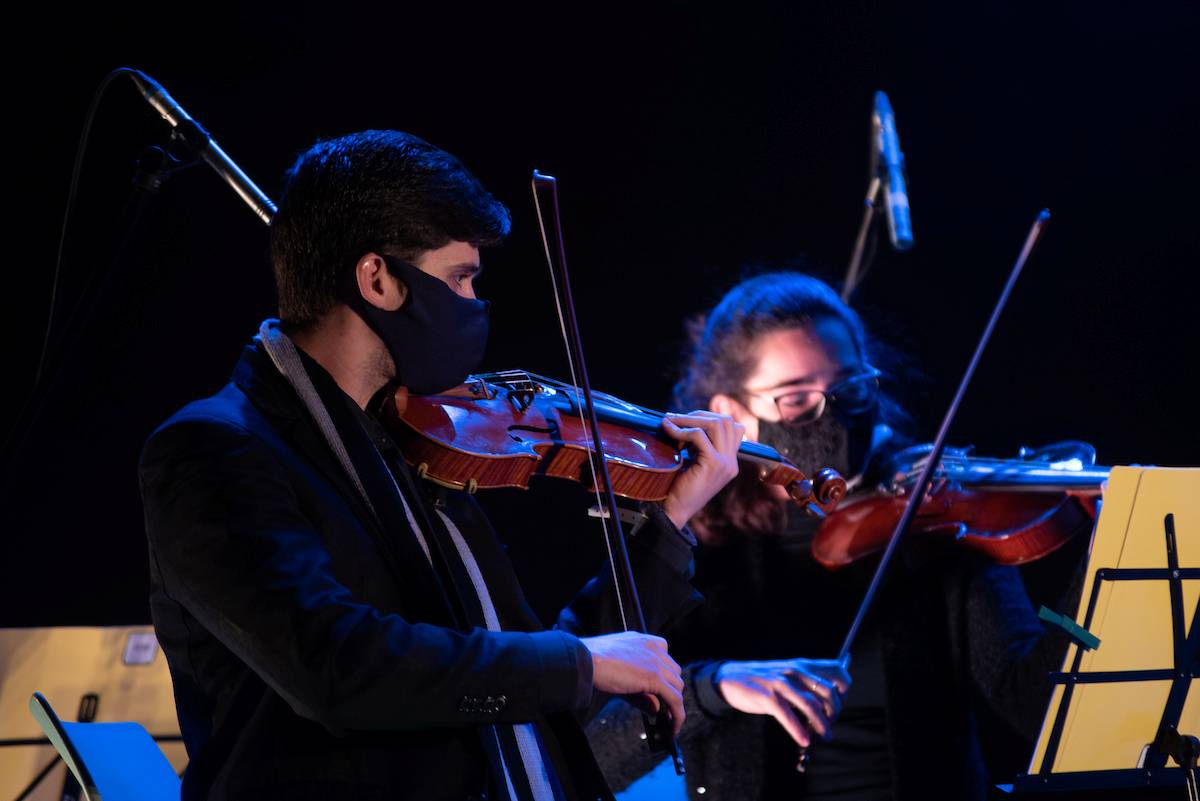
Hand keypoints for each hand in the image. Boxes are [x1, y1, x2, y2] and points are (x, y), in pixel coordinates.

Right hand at [581, 632, 684, 734]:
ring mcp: (656, 661)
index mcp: (643, 641)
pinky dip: (677, 716)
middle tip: (665, 711)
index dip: (665, 678)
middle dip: (671, 692)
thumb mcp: (620, 674)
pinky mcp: (655, 677)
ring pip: (677, 687)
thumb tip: (656, 710)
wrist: (583, 661)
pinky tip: (672, 729)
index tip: (662, 692)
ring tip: (667, 723)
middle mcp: (653, 647)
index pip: (665, 659)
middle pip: (674, 674)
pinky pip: (675, 700)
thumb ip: (640, 690)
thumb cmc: (592, 664)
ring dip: (674, 706)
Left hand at [660, 411, 743, 528]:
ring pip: (717, 424)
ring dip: (691, 419)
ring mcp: (726, 463)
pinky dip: (681, 430)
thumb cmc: (676, 487)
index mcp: (729, 462)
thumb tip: (685, 419)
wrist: (673, 511)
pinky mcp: (714, 464)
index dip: (709, 418)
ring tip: (671, 422)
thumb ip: (698, 444)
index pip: (732, 427)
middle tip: (676, 418)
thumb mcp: (693, 461)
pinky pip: (699, 435)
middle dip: (700, 415)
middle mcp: (731, 462)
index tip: (685, 421)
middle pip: (727, 422)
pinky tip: (668, 430)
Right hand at [715, 658, 850, 746]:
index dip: (843, 690)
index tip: (837, 705)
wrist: (728, 677)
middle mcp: (794, 672)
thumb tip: (828, 703)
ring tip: (824, 736)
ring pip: (811, 705)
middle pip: (828, 692)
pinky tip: (803, 740)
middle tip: (830, 725)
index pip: (837, 670)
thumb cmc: (761, 679)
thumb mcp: (786, 673)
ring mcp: (780, 684)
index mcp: (801, 665)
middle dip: (834, 712)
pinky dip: (799, 731)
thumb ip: (805, 682)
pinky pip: (788, 716)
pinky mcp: (767, 697)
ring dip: (822, 725)